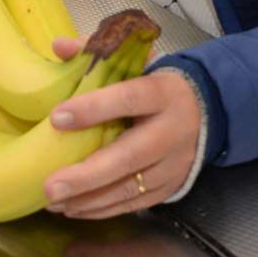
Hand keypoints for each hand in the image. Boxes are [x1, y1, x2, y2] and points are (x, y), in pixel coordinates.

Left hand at [41, 69, 200, 218]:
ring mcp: (173, 164)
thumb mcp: (136, 62)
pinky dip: (103, 209)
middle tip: (49, 186)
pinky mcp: (171, 186)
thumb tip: (59, 47)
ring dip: (88, 198)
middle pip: (129, 156)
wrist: (207, 110)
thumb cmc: (157, 85)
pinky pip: (134, 203)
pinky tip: (75, 208)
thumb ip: (97, 53)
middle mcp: (171, 131)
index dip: (93, 108)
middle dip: (87, 175)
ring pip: (130, 187)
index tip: (56, 118)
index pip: (128, 98)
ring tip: (53, 202)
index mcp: (162, 92)